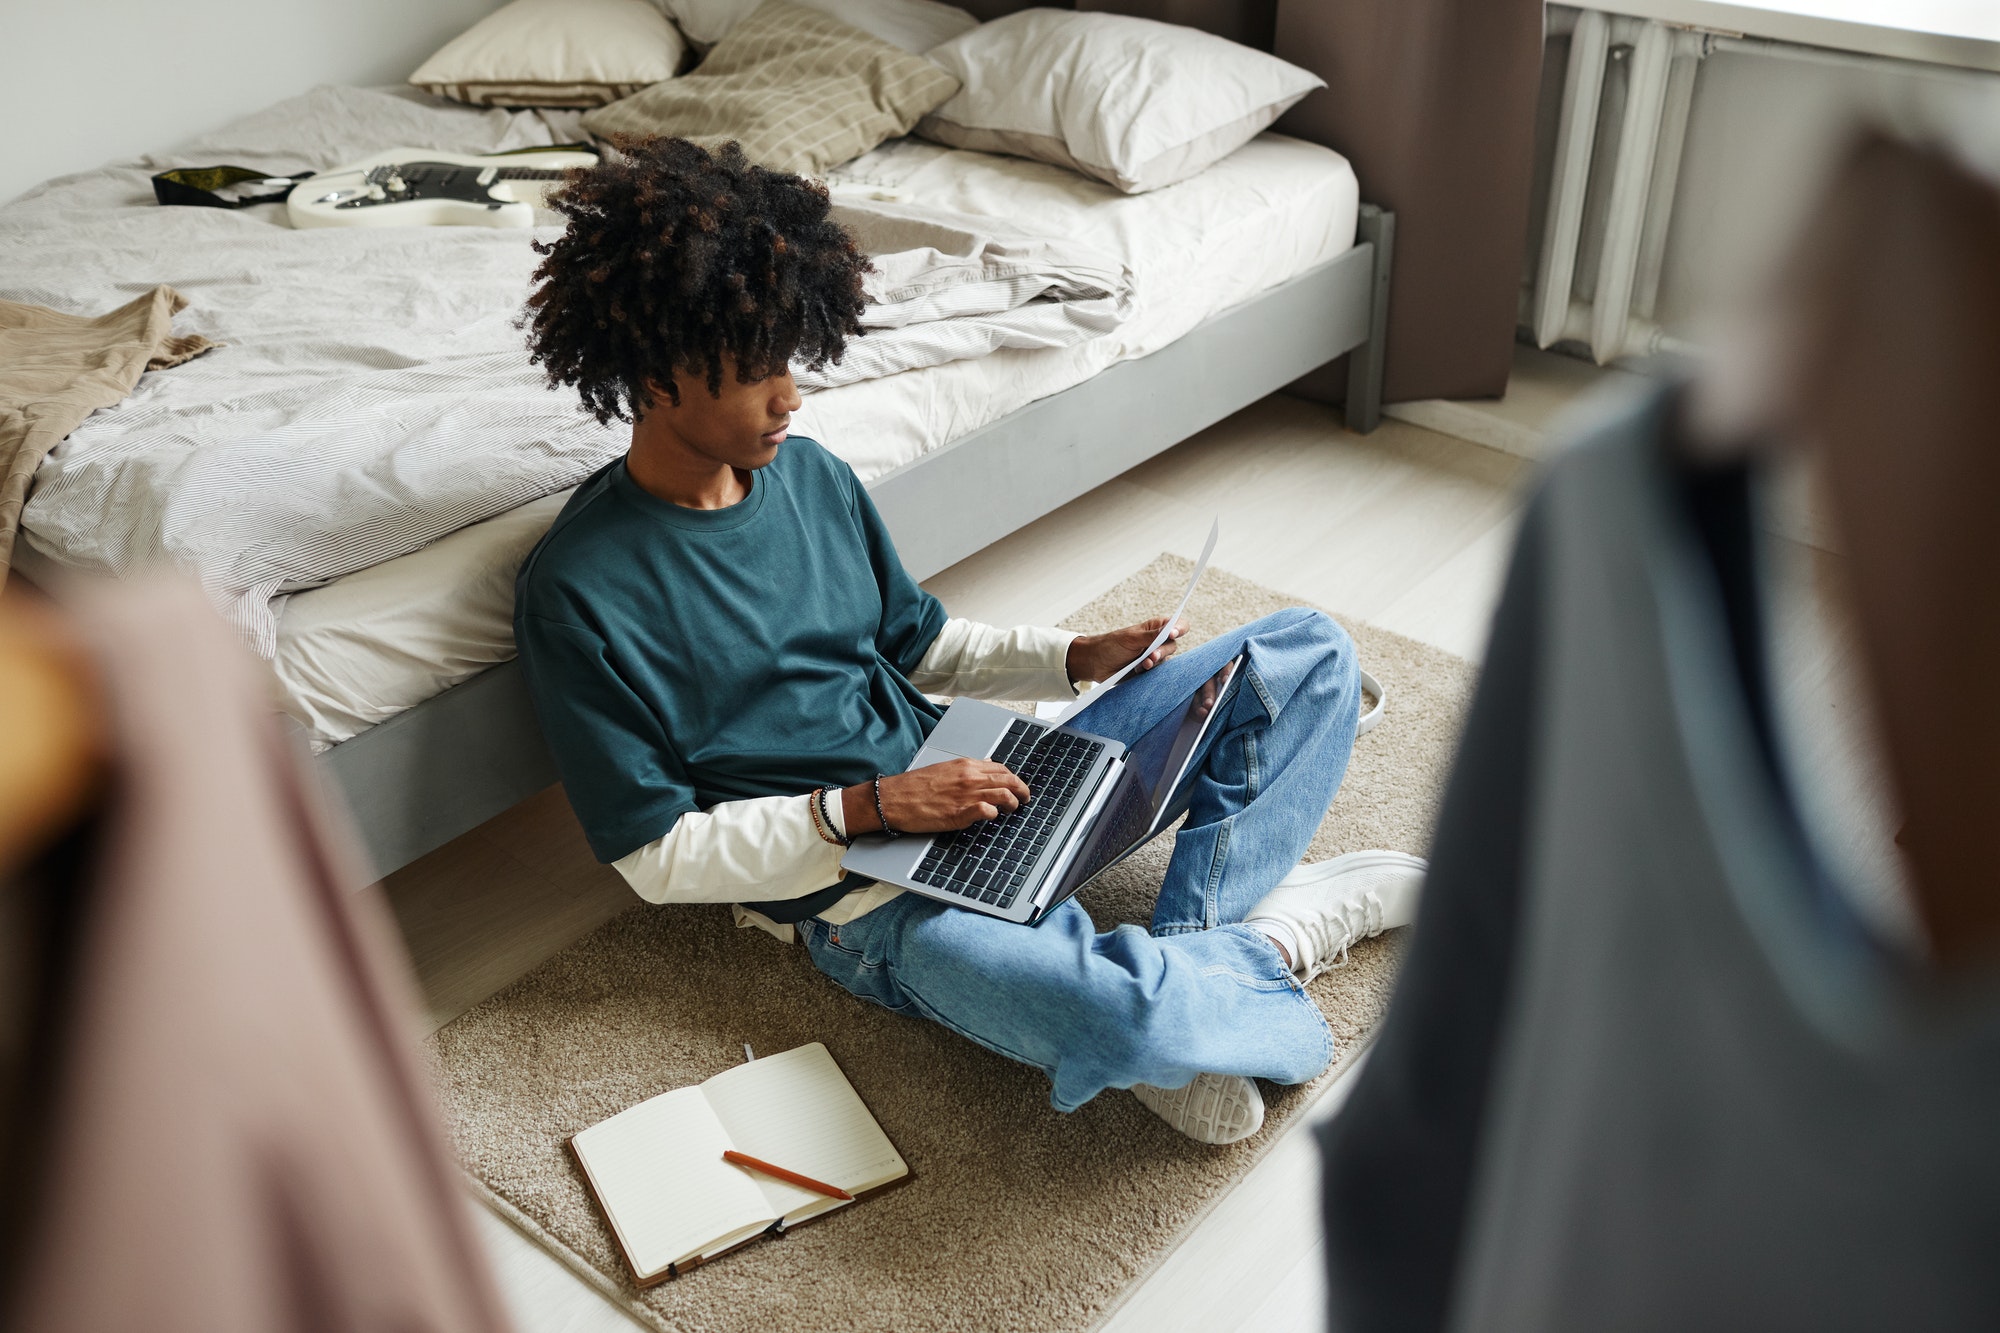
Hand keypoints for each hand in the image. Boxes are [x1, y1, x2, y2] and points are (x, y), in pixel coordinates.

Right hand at [842, 759, 1030, 834]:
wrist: (894, 798)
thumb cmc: (914, 786)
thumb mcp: (944, 768)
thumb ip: (968, 768)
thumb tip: (987, 764)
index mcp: (966, 765)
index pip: (1002, 768)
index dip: (1015, 778)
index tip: (1018, 786)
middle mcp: (969, 778)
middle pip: (1009, 780)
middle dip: (1022, 790)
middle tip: (1025, 798)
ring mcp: (965, 795)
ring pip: (1004, 795)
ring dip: (1014, 803)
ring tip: (1013, 809)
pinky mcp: (959, 813)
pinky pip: (987, 811)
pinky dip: (994, 814)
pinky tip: (992, 817)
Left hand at [1066, 616, 1186, 686]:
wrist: (1095, 664)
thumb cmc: (1111, 645)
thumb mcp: (1131, 638)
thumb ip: (1152, 636)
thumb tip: (1171, 629)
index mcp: (1155, 628)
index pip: (1177, 625)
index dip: (1180, 628)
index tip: (1173, 634)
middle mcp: (1157, 642)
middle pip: (1173, 646)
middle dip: (1163, 651)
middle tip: (1151, 656)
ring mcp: (1153, 657)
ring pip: (1166, 661)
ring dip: (1155, 663)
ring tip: (1141, 665)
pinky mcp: (1148, 671)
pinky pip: (1158, 673)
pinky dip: (1150, 672)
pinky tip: (1138, 671)